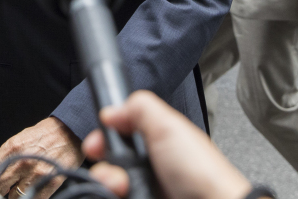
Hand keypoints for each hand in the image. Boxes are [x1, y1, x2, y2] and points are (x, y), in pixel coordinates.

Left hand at [0, 117, 82, 198]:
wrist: (69, 132)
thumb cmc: (44, 135)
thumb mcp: (19, 140)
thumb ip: (5, 157)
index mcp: (12, 149)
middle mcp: (22, 162)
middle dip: (0, 190)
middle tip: (5, 188)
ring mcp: (36, 174)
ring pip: (15, 197)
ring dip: (17, 195)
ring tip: (23, 186)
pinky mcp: (51, 183)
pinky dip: (33, 197)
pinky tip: (34, 188)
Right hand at [83, 90, 252, 198]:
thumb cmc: (202, 173)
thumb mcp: (169, 126)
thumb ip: (139, 107)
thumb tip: (110, 110)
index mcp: (155, 142)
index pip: (116, 137)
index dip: (102, 139)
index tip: (95, 145)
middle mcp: (148, 167)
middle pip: (108, 164)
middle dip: (105, 168)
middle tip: (116, 174)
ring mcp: (146, 189)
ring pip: (109, 185)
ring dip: (108, 184)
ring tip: (123, 189)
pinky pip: (115, 197)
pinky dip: (113, 196)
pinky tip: (124, 195)